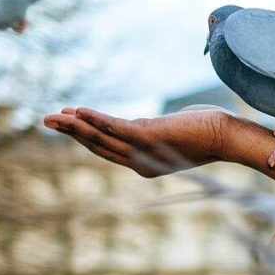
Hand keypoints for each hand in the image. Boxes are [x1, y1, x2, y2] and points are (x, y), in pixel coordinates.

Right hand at [42, 107, 274, 178]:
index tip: (67, 121)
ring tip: (54, 116)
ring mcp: (143, 151)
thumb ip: (152, 131)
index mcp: (144, 163)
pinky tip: (78, 111)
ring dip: (75, 126)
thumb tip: (142, 125)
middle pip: (97, 146)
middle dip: (71, 132)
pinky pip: (115, 128)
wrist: (227, 137)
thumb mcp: (172, 133)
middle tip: (47, 119)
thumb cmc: (207, 132)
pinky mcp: (149, 136)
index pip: (106, 149)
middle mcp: (140, 162)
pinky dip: (95, 120)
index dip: (84, 136)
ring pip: (101, 139)